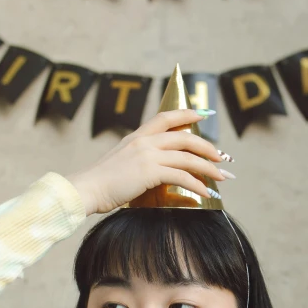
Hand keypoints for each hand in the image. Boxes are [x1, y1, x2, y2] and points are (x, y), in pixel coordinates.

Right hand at [65, 109, 226, 215]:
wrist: (86, 189)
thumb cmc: (100, 183)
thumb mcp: (120, 163)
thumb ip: (137, 161)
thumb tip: (152, 172)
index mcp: (137, 137)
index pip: (165, 117)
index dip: (186, 114)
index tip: (202, 115)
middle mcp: (145, 142)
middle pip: (185, 137)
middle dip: (207, 146)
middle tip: (220, 156)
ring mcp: (148, 155)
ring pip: (188, 157)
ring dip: (208, 168)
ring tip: (221, 176)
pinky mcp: (150, 172)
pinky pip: (182, 176)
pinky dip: (197, 184)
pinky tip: (205, 193)